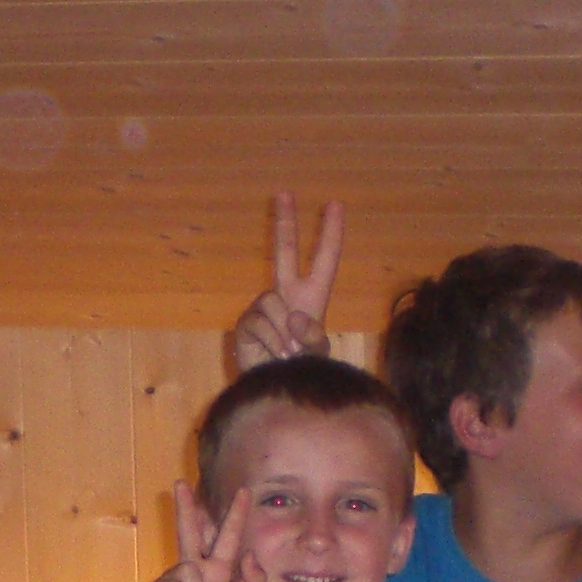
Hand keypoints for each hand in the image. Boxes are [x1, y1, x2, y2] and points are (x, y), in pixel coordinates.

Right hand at [146, 483, 265, 581]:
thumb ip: (253, 579)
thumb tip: (249, 554)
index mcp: (216, 570)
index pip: (226, 537)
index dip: (235, 516)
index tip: (244, 492)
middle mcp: (194, 568)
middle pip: (190, 531)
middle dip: (185, 507)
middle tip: (180, 483)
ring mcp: (175, 577)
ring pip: (194, 573)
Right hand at [229, 192, 343, 368]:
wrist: (273, 390)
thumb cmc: (301, 369)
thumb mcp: (317, 352)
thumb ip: (313, 334)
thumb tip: (293, 317)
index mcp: (311, 297)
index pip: (324, 260)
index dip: (330, 233)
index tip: (335, 204)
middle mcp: (286, 295)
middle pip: (284, 251)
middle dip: (285, 222)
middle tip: (285, 192)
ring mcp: (264, 307)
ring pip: (274, 304)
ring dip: (284, 336)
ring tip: (287, 354)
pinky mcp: (247, 322)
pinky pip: (261, 324)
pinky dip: (271, 344)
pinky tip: (272, 356)